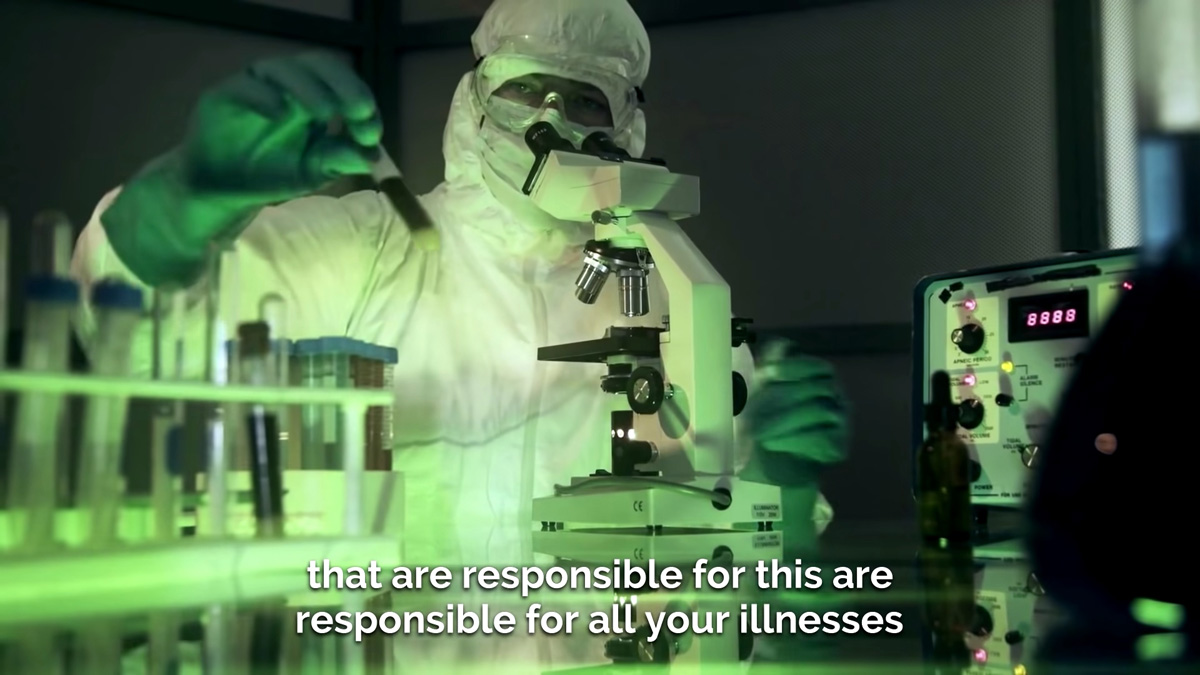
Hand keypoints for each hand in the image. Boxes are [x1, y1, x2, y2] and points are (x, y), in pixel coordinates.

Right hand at [183, 52, 381, 210]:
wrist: (225, 192)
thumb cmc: (272, 175)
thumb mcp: (314, 171)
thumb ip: (340, 159)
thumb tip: (373, 155)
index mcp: (314, 98)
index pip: (344, 85)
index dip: (362, 102)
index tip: (372, 134)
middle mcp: (287, 86)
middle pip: (319, 65)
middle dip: (344, 84)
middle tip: (360, 110)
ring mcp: (256, 87)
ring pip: (283, 69)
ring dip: (309, 87)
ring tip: (325, 112)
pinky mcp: (224, 96)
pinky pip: (244, 86)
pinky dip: (264, 97)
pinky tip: (280, 113)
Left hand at [745, 340, 848, 473]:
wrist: (776, 465)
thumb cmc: (772, 424)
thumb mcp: (764, 395)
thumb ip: (773, 369)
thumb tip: (784, 344)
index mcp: (823, 383)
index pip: (818, 367)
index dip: (795, 366)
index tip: (766, 371)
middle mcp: (837, 400)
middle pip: (819, 387)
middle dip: (784, 395)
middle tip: (755, 408)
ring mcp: (842, 423)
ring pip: (820, 410)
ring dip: (785, 419)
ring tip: (759, 431)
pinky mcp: (839, 447)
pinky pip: (820, 437)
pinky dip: (792, 439)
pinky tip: (772, 442)